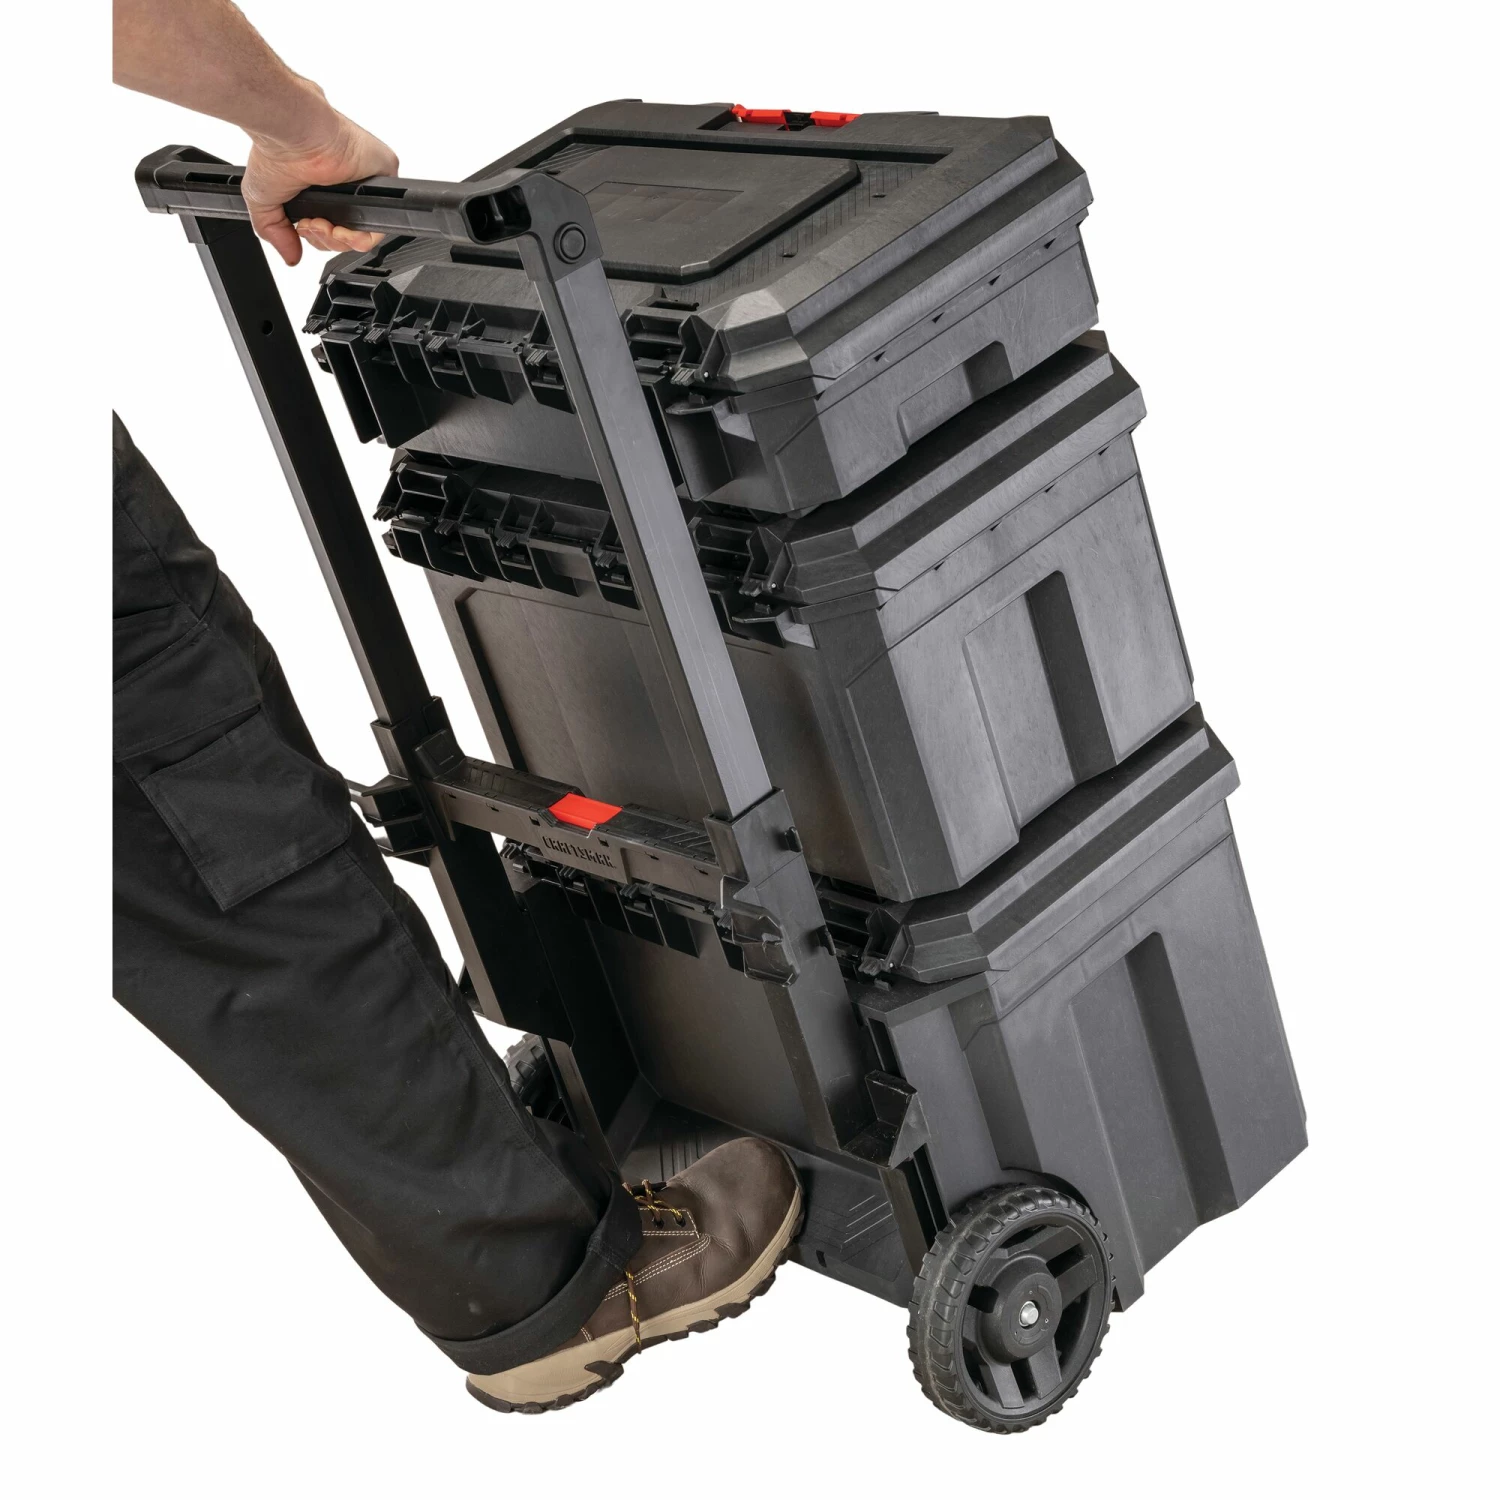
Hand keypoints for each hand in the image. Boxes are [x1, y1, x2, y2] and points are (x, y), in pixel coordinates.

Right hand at [243, 93, 398, 265]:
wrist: (290, 131)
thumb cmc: (275, 151)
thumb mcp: (264, 201)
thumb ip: (275, 232)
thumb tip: (290, 256)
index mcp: (321, 187)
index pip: (331, 228)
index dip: (318, 237)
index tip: (303, 228)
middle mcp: (344, 183)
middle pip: (347, 235)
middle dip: (326, 240)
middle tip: (310, 224)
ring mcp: (365, 179)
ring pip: (364, 233)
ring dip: (339, 240)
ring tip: (320, 223)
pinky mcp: (384, 171)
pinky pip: (381, 221)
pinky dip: (360, 236)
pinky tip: (340, 228)